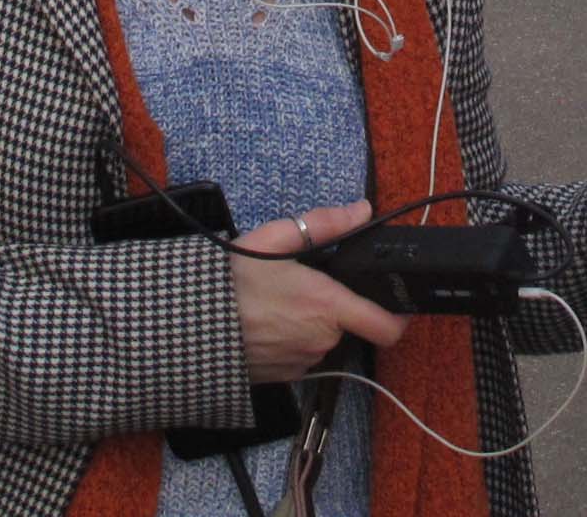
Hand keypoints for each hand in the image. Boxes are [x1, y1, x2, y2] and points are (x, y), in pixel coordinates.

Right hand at [230, 201, 408, 382]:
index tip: (398, 302)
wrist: (186, 326)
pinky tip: (265, 322)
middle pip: (348, 324)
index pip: (387, 326)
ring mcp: (302, 363)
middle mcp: (321, 341)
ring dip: (310, 323)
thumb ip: (324, 224)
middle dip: (334, 306)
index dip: (400, 316)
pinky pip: (300, 355)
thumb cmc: (230, 282)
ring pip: (322, 339)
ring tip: (276, 302)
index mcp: (327, 306)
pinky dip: (291, 340)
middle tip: (302, 283)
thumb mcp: (274, 240)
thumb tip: (362, 210)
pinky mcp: (283, 377)